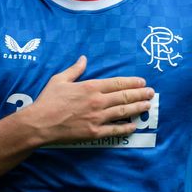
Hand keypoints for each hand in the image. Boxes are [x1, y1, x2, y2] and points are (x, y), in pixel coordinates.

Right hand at [24, 56, 153, 144]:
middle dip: (140, 94)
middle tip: (151, 93)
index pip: (117, 83)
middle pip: (124, 97)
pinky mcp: (93, 132)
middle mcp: (97, 101)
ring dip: (137, 108)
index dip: (132, 82)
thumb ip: (75, 69)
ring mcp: (97, 118)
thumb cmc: (48, 100)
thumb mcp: (59, 79)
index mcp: (90, 87)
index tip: (142, 82)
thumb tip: (83, 59)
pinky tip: (134, 126)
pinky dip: (125, 128)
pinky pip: (114, 130)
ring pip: (123, 112)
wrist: (39, 123)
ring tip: (147, 105)